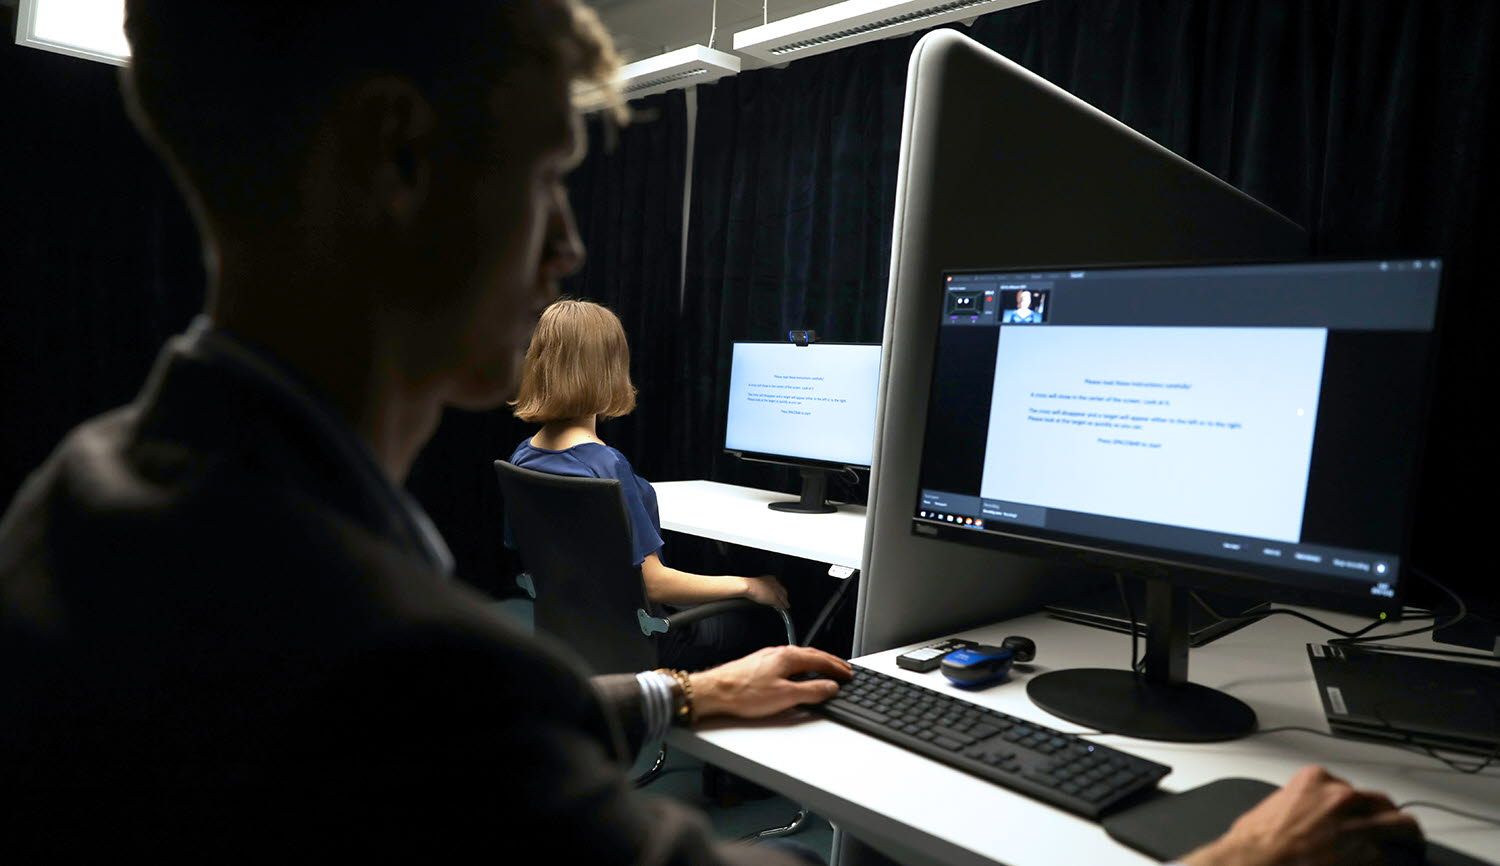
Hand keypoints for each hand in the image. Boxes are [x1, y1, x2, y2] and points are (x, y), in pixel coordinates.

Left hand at [689, 645, 850, 719]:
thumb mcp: (784, 696)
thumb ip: (811, 691)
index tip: (848, 674)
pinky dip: (802, 666)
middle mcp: (779, 652)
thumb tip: (830, 687)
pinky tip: (798, 673)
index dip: (837, 668)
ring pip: (800, 657)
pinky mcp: (759, 664)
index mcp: (788, 657)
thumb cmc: (744, 693)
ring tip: (826, 671)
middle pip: (812, 655)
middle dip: (830, 662)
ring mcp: (768, 657)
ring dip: (816, 663)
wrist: (714, 691)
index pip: (821, 660)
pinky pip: (788, 661)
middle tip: (843, 669)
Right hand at [742, 575, 788, 608]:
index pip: (779, 586)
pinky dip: (782, 606)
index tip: (782, 595)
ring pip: (782, 598)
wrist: (748, 586)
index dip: (781, 592)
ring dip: (784, 602)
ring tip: (785, 606)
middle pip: (783, 592)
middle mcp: (775, 583)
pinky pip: (780, 603)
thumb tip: (765, 592)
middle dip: (785, 597)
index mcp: (771, 578)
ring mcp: (775, 591)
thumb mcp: (758, 583)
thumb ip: (764, 586)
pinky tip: (782, 609)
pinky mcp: (774, 598)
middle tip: (786, 602)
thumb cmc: (749, 584)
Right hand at [1182, 765, 1421, 865]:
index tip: (1359, 821)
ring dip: (1408, 842)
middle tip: (1397, 834)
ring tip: (1410, 853)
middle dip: (1392, 820)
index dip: (1359, 809)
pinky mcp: (1373, 857)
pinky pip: (1401, 861)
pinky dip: (1401, 865)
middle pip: (1385, 804)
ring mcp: (1360, 826)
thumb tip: (1313, 819)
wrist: (1252, 864)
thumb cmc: (1254, 845)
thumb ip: (1303, 806)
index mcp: (1316, 780)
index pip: (1353, 790)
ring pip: (1406, 828)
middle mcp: (1343, 798)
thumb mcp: (1275, 807)